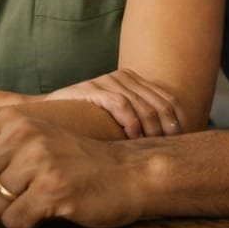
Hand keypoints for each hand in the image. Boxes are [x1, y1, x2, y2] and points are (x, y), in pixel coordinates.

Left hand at [0, 109, 144, 227]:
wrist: (129, 173)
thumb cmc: (74, 163)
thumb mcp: (30, 147)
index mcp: (12, 120)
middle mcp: (23, 135)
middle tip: (12, 202)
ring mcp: (40, 161)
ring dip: (6, 215)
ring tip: (32, 205)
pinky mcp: (55, 189)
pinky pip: (15, 220)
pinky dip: (25, 225)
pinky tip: (45, 214)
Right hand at [42, 69, 184, 138]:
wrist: (48, 114)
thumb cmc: (87, 123)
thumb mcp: (120, 121)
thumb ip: (143, 123)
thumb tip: (176, 145)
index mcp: (135, 81)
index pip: (169, 100)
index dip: (178, 123)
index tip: (180, 145)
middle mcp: (123, 77)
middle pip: (160, 104)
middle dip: (167, 130)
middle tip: (166, 150)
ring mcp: (107, 81)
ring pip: (143, 105)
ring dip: (151, 129)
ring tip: (150, 147)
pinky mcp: (91, 88)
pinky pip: (120, 103)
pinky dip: (130, 122)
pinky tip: (131, 137)